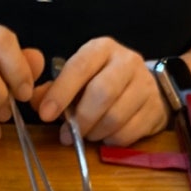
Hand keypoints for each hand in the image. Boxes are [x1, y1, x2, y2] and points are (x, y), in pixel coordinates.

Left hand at [33, 37, 169, 146]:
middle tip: (67, 135)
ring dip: (95, 133)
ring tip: (88, 135)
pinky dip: (111, 141)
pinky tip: (106, 136)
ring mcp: (145, 85)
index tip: (45, 114)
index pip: (80, 67)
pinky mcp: (154, 108)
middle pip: (102, 93)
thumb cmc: (100, 84)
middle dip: (81, 120)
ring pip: (115, 117)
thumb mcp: (76, 80)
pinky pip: (128, 133)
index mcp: (102, 50)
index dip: (61, 92)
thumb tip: (35, 102)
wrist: (144, 88)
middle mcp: (126, 62)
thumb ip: (53, 90)